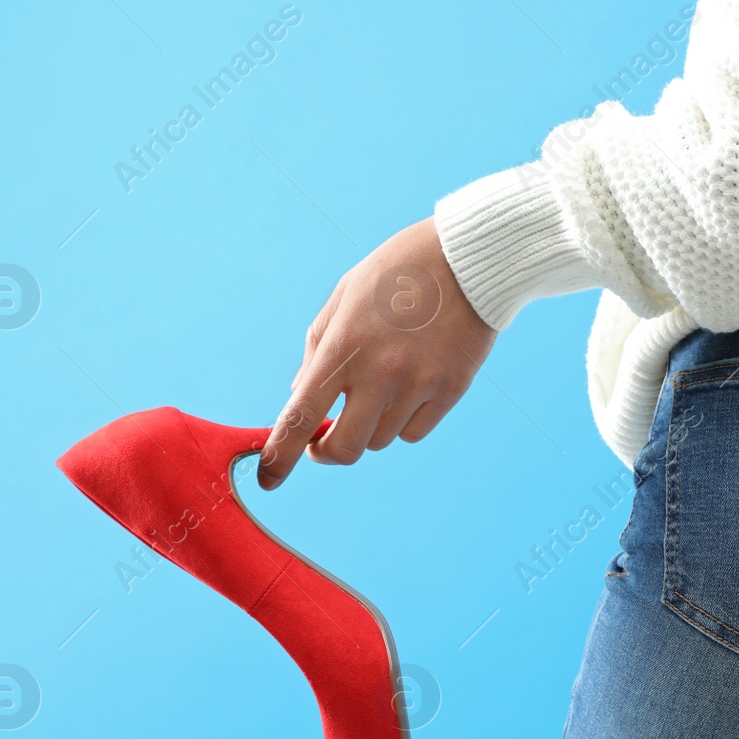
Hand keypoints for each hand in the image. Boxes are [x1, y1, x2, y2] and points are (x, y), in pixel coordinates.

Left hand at [257, 216, 495, 488]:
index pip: (301, 416)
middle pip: (345, 448)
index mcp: (344, 347)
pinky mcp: (450, 390)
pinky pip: (415, 431)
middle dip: (329, 451)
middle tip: (327, 438)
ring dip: (371, 426)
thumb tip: (302, 395)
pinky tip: (411, 387)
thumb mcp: (345, 295)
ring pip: (382, 440)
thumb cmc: (399, 272)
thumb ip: (318, 347)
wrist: (469, 258)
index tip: (270, 479)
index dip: (280, 455)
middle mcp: (380, 373)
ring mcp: (418, 385)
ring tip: (383, 387)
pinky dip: (405, 421)